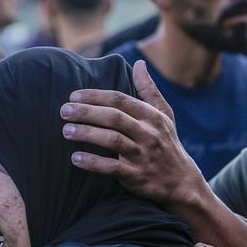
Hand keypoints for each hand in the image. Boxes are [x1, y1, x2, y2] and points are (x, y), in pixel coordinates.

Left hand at [59, 60, 200, 207]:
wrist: (182, 182)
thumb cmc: (166, 143)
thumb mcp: (164, 115)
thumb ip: (149, 90)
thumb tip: (139, 63)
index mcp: (151, 116)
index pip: (120, 100)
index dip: (95, 96)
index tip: (74, 96)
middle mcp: (148, 133)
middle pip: (114, 118)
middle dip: (87, 112)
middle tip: (64, 111)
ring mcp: (143, 155)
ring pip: (112, 140)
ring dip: (87, 134)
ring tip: (66, 130)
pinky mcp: (137, 176)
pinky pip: (112, 168)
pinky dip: (93, 163)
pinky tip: (75, 158)